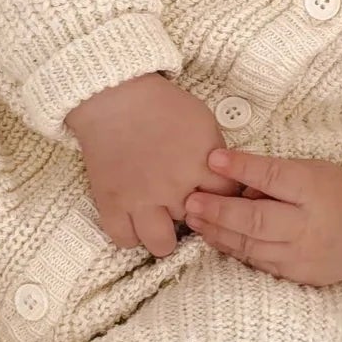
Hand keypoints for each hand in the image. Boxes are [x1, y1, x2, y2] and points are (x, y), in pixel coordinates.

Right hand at [66, 74, 231, 258]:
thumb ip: (217, 156)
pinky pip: (125, 240)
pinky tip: (136, 221)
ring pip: (161, 245)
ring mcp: (141, 200)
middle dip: (196, 216)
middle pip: (197, 225)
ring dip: (164, 233)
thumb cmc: (163, 105)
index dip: (225, 199)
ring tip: (162, 219)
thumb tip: (226, 182)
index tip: (215, 195)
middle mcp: (174, 188)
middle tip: (186, 204)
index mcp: (202, 165)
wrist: (115, 97)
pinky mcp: (112, 203)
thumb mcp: (204, 123)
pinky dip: (131, 235)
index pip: (229, 201)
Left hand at [184, 147, 341, 287]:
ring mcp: (303, 254)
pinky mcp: (298, 275)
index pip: (274, 177)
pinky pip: (259, 262)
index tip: (213, 159)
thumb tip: (234, 183)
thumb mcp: (313, 171)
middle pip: (257, 219)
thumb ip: (275, 176)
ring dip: (219, 232)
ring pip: (252, 246)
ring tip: (195, 220)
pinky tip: (215, 237)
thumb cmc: (335, 193)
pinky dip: (234, 249)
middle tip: (191, 201)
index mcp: (315, 190)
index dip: (242, 168)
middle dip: (220, 211)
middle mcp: (309, 225)